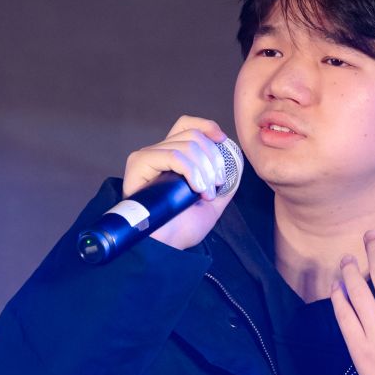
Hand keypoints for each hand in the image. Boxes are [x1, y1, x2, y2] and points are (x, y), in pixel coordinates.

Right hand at [123, 115, 235, 251]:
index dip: (207, 127)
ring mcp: (147, 158)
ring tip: (205, 192)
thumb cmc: (182, 230)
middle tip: (216, 184)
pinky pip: (172, 155)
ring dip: (204, 169)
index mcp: (171, 160)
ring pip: (186, 145)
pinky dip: (191, 171)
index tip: (222, 141)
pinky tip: (197, 189)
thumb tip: (236, 163)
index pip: (187, 126)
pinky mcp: (139, 165)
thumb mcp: (213, 203)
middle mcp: (157, 155)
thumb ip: (225, 183)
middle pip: (191, 135)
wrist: (165, 248)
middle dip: (213, 158)